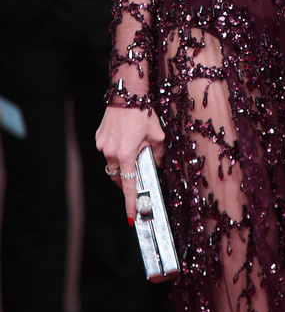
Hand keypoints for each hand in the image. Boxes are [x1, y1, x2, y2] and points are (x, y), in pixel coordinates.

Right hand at [96, 105, 164, 224]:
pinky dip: (116, 149)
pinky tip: (125, 136)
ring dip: (121, 161)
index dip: (130, 203)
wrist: (126, 94)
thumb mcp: (157, 135)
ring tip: (133, 146)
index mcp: (126, 155)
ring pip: (111, 163)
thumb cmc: (143, 113)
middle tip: (137, 173)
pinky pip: (107, 150)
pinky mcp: (99, 137)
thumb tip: (157, 165)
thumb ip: (157, 154)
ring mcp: (102, 145)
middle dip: (126, 179)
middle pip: (117, 176)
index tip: (132, 217)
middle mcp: (110, 152)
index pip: (128, 186)